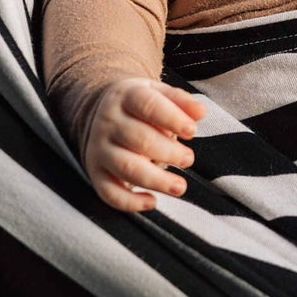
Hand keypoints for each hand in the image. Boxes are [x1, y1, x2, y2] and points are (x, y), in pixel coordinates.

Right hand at [82, 77, 205, 212]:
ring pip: (126, 167)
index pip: (148, 105)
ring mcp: (99, 149)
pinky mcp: (96, 173)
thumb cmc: (141, 106)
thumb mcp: (159, 94)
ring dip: (156, 180)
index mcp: (126, 96)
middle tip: (188, 159)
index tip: (192, 130)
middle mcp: (108, 122)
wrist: (102, 113)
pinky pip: (109, 192)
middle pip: (138, 139)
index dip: (172, 118)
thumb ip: (181, 101)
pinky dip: (130, 202)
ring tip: (180, 186)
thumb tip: (200, 111)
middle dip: (169, 152)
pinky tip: (152, 201)